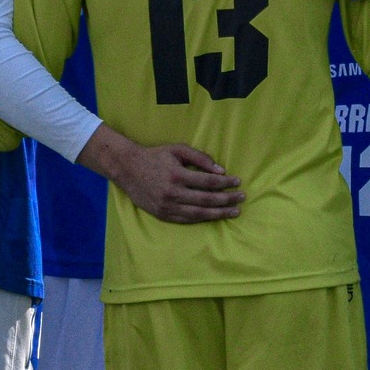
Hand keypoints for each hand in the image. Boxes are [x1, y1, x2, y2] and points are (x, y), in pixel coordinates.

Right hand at [94, 136, 243, 223]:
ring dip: (218, 213)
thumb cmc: (155, 156)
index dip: (226, 183)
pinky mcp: (162, 214)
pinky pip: (186, 220)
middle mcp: (173, 193)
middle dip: (227, 199)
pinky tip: (214, 216)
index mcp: (177, 175)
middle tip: (241, 198)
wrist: (128, 169)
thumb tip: (221, 171)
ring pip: (199, 213)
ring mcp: (167, 206)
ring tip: (233, 212)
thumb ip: (200, 158)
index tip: (238, 182)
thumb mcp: (177, 150)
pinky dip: (202, 219)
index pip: (209, 182)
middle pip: (207, 199)